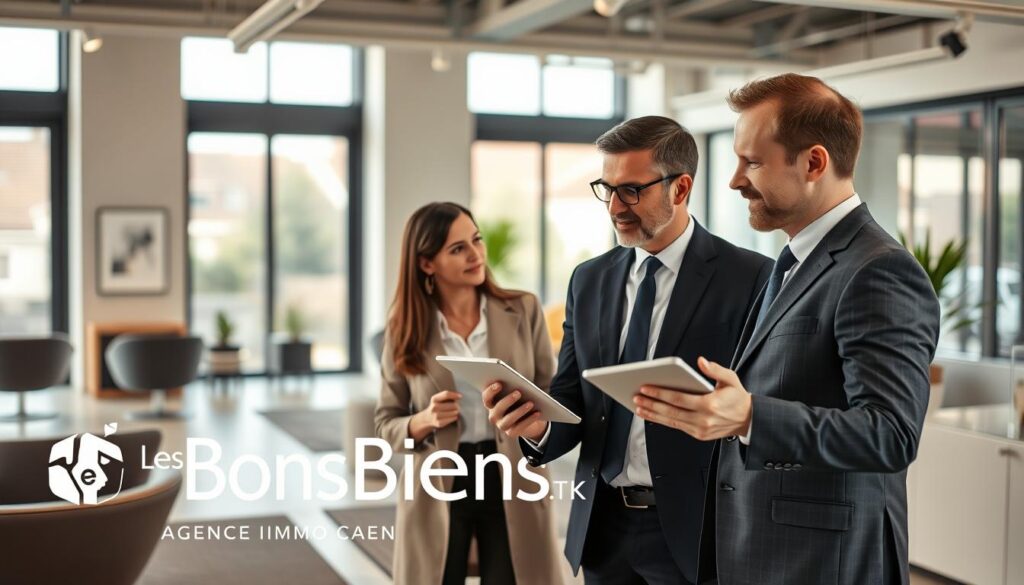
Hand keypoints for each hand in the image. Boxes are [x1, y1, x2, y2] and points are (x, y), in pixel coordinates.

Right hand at [409, 390, 460, 441]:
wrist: (427, 418)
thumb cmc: (437, 406)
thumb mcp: (439, 399)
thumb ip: (448, 396)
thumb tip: (459, 396)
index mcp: (434, 399)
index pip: (446, 394)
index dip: (455, 395)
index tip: (461, 396)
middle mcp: (434, 407)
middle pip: (453, 405)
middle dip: (457, 406)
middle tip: (457, 407)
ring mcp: (436, 415)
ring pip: (454, 412)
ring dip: (456, 412)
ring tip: (454, 411)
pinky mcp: (439, 423)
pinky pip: (453, 418)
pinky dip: (455, 417)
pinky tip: (453, 416)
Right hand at [482, 382, 547, 440]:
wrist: (528, 417)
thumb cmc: (520, 399)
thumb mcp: (516, 392)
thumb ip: (514, 387)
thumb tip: (520, 383)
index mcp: (491, 403)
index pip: (486, 398)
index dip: (491, 391)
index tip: (499, 384)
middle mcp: (494, 416)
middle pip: (497, 409)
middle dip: (508, 400)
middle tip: (518, 392)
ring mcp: (502, 425)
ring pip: (508, 419)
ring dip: (520, 411)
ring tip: (531, 403)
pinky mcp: (511, 433)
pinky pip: (520, 427)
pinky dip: (529, 419)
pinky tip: (537, 413)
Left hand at [633, 357, 752, 440]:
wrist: (748, 419)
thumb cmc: (737, 396)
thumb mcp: (730, 379)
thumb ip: (714, 370)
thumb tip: (700, 361)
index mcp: (710, 404)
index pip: (679, 398)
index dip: (660, 393)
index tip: (645, 387)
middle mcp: (704, 419)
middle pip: (671, 411)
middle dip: (651, 404)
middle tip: (636, 396)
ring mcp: (700, 429)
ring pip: (671, 421)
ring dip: (653, 414)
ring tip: (639, 407)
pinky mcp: (699, 435)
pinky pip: (677, 426)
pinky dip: (662, 420)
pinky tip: (652, 414)